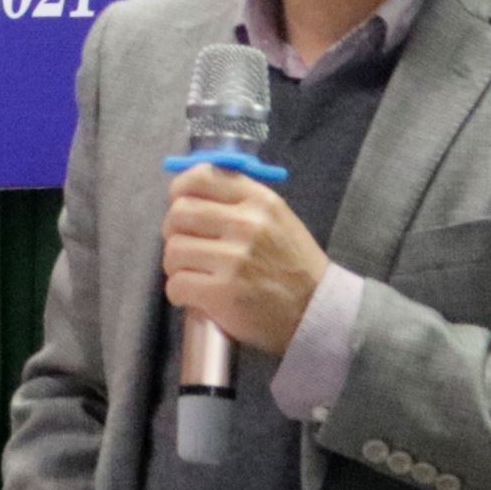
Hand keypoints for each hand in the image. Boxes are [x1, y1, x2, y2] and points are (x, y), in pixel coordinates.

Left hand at [163, 163, 328, 354]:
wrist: (317, 311)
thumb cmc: (292, 263)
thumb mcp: (276, 218)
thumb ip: (237, 200)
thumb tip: (188, 191)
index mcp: (258, 200)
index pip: (200, 178)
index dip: (179, 191)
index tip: (178, 203)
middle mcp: (245, 224)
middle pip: (178, 214)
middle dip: (173, 232)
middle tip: (186, 246)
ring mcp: (233, 260)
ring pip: (173, 251)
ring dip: (176, 266)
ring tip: (194, 274)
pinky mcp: (222, 293)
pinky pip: (176, 285)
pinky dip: (179, 293)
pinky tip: (195, 296)